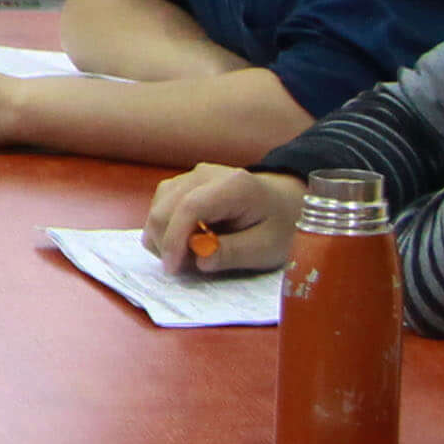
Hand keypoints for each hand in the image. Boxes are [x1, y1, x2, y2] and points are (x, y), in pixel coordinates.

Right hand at [144, 162, 296, 272]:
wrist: (284, 203)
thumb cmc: (278, 226)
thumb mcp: (266, 248)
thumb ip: (233, 253)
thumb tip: (200, 259)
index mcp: (234, 186)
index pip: (190, 207)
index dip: (175, 239)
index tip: (173, 268)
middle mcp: (207, 174)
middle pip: (166, 205)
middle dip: (165, 242)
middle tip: (182, 268)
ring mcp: (193, 176)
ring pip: (158, 205)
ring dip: (162, 236)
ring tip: (187, 255)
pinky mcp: (185, 183)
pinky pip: (161, 204)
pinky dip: (165, 228)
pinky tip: (182, 243)